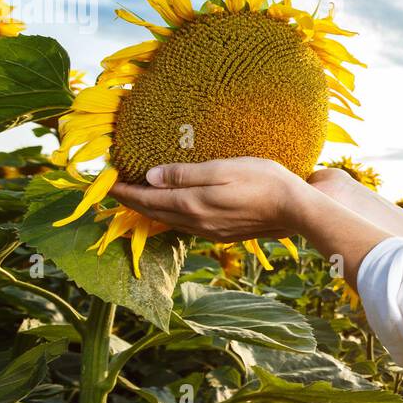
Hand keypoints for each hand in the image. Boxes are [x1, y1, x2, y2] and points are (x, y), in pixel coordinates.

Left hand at [109, 157, 313, 241]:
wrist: (296, 210)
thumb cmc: (264, 181)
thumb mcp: (222, 168)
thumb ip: (185, 174)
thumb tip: (150, 176)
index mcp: (192, 204)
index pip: (147, 198)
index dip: (124, 190)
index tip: (106, 181)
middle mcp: (196, 222)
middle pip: (154, 213)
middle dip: (132, 201)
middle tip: (115, 189)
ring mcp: (210, 231)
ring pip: (169, 221)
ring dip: (150, 209)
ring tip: (139, 197)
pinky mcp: (222, 234)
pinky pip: (186, 225)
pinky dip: (170, 215)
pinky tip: (173, 209)